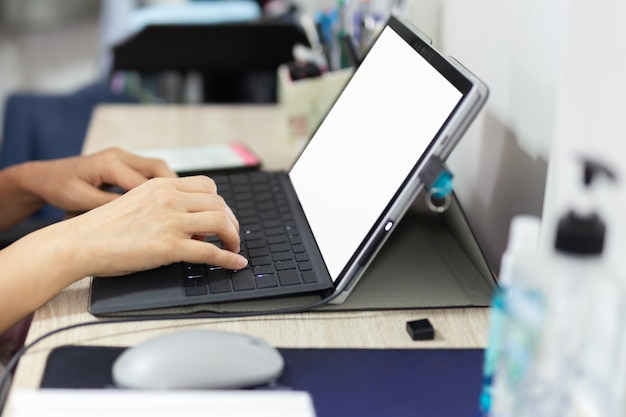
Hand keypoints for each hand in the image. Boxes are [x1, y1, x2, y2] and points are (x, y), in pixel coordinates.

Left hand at [24, 147, 176, 213]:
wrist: (45, 177)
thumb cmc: (59, 187)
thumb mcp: (80, 200)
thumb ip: (108, 206)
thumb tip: (135, 215)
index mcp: (109, 162)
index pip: (143, 183)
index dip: (159, 201)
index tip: (170, 218)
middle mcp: (120, 155)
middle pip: (159, 168)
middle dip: (174, 188)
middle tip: (185, 208)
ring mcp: (123, 158)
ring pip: (158, 169)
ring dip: (169, 186)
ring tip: (178, 206)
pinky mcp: (124, 164)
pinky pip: (149, 173)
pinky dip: (159, 186)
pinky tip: (163, 202)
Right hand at [60, 175, 247, 276]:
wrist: (79, 242)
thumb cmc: (103, 228)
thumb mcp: (137, 202)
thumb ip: (165, 206)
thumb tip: (193, 225)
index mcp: (161, 186)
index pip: (208, 187)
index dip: (220, 203)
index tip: (222, 216)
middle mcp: (169, 199)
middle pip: (219, 204)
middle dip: (231, 221)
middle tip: (232, 235)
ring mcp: (170, 222)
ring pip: (221, 223)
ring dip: (233, 237)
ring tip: (233, 248)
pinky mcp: (169, 246)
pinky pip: (211, 251)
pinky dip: (228, 258)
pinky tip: (236, 263)